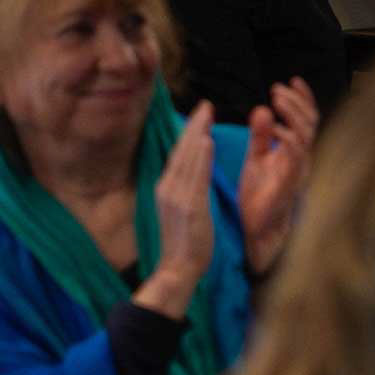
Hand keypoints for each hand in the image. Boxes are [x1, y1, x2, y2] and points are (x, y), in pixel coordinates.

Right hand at [140, 103, 216, 314]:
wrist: (177, 270)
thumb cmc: (184, 241)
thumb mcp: (181, 208)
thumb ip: (185, 187)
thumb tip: (194, 167)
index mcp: (166, 188)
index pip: (178, 153)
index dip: (189, 132)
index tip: (200, 113)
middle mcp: (167, 189)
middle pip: (181, 150)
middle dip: (194, 125)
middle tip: (206, 104)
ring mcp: (177, 198)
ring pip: (188, 159)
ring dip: (198, 134)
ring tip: (208, 113)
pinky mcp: (189, 207)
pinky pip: (196, 177)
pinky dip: (201, 158)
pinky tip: (207, 141)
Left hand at [239, 77, 318, 274]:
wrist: (256, 231)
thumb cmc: (259, 196)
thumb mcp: (256, 159)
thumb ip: (260, 136)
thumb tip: (261, 108)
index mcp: (295, 151)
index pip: (306, 119)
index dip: (303, 98)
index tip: (291, 80)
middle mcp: (302, 158)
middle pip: (310, 121)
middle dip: (296, 101)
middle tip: (277, 89)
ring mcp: (298, 170)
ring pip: (306, 134)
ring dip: (292, 113)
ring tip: (276, 100)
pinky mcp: (290, 183)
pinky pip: (295, 155)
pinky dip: (286, 137)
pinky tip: (273, 128)